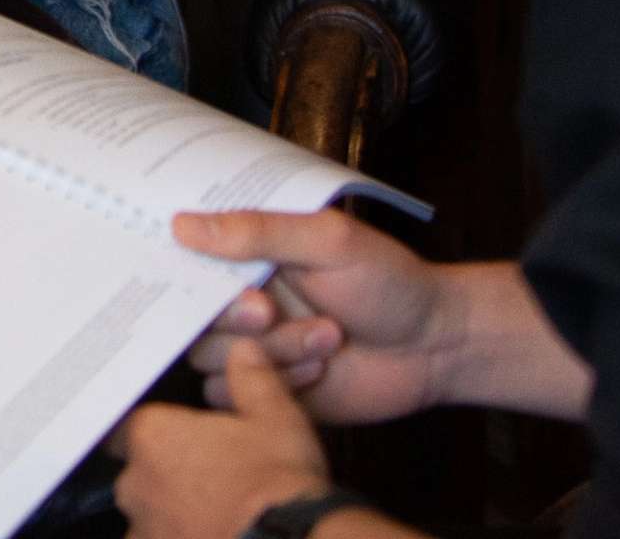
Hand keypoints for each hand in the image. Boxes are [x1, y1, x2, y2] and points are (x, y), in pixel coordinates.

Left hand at [117, 342, 339, 538]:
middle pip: (139, 474)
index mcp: (152, 437)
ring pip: (149, 519)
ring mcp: (144, 531)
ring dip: (172, 518)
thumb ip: (252, 380)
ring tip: (216, 519)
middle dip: (168, 478)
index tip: (185, 441)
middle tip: (211, 482)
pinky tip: (215, 536)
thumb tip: (243, 349)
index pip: (132, 426)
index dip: (160, 434)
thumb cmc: (278, 483)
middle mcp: (136, 485)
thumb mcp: (275, 418)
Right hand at [175, 208, 460, 425]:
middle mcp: (242, 299)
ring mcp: (253, 346)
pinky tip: (320, 370)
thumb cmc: (389, 281)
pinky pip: (236, 394)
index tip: (211, 275)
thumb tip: (183, 224)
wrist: (437, 346)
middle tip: (270, 310)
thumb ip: (258, 232)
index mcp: (250, 254)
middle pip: (193, 315)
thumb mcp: (329, 241)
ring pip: (212, 358)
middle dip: (234, 317)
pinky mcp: (268, 389)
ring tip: (326, 337)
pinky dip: (278, 383)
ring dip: (270, 350)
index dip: (189, 271)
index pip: (188, 259)